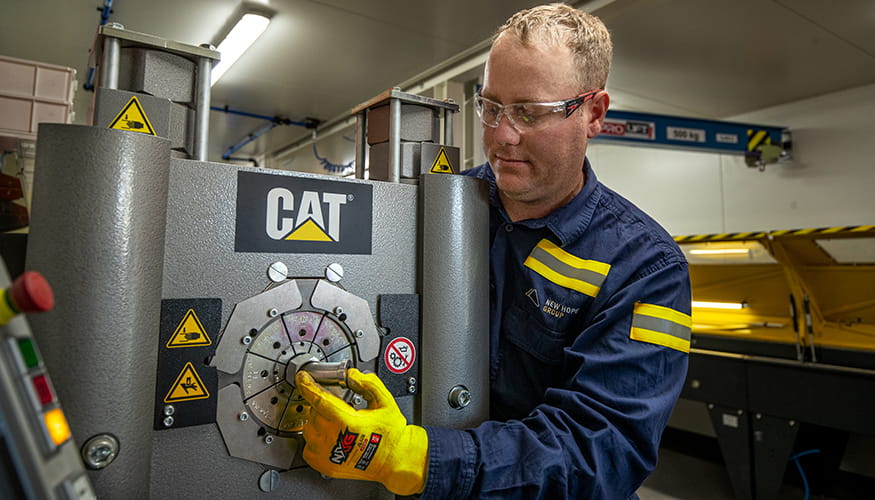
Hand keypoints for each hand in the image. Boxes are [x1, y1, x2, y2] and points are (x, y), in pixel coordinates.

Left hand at [295, 368, 427, 495]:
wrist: (394, 461)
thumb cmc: (391, 436)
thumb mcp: (385, 403)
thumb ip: (369, 384)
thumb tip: (352, 375)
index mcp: (347, 422)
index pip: (319, 399)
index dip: (307, 386)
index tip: (303, 378)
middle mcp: (333, 439)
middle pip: (314, 411)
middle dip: (323, 404)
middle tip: (340, 407)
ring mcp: (326, 454)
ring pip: (309, 427)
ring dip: (318, 421)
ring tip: (337, 424)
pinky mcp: (323, 465)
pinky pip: (308, 445)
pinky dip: (316, 438)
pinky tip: (332, 437)